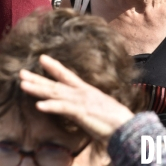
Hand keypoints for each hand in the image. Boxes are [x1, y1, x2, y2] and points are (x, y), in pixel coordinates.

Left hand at [19, 55, 133, 142]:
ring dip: (38, 89)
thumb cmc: (114, 119)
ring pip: (55, 93)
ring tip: (23, 85)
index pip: (66, 75)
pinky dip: (51, 106)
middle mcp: (81, 92)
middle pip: (55, 84)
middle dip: (37, 78)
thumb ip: (87, 104)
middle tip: (21, 72)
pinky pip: (64, 108)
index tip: (41, 58)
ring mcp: (81, 101)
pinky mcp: (82, 112)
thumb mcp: (98, 107)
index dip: (53, 67)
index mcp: (85, 90)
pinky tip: (39, 105)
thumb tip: (80, 105)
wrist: (126, 125)